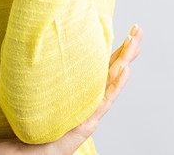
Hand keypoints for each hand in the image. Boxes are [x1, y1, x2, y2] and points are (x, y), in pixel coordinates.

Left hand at [0, 25, 143, 153]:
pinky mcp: (88, 121)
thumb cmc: (38, 123)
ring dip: (126, 60)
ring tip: (135, 43)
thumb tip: (35, 45)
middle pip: (114, 69)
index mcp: (84, 89)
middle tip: (139, 30)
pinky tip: (125, 69)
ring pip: (113, 80)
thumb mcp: (45, 91)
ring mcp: (93, 109)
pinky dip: (116, 84)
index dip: (117, 48)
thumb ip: (47, 73)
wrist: (34, 150)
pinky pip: (104, 99)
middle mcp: (92, 98)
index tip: (129, 31)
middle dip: (128, 49)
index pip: (105, 64)